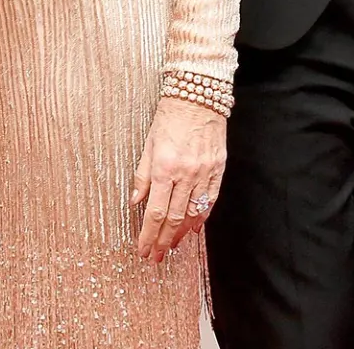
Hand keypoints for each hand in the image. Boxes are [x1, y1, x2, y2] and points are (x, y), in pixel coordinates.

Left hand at [131, 95, 225, 262]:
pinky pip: (210, 199)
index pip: (154, 212)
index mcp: (164, 167)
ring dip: (182, 233)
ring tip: (172, 246)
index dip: (149, 235)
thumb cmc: (169, 117)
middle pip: (173, 218)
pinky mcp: (218, 168)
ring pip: (193, 213)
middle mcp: (185, 173)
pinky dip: (202, 217)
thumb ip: (142, 175)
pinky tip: (194, 228)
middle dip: (163, 241)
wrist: (198, 96)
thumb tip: (135, 202)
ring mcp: (204, 172)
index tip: (144, 250)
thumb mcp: (148, 143)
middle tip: (156, 257)